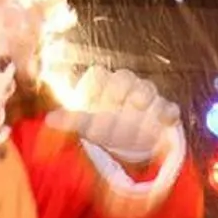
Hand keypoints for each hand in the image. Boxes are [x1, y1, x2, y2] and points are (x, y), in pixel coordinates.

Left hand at [50, 65, 180, 166]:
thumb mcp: (86, 126)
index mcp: (103, 85)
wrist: (130, 141)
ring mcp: (145, 97)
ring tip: (138, 105)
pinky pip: (168, 107)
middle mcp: (124, 87)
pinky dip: (168, 112)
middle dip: (122, 88)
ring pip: (147, 88)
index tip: (89, 101)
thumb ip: (72, 120)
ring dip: (144, 95)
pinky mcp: (162, 112)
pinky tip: (166, 118)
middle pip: (125, 78)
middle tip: (115, 99)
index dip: (94, 86)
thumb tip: (50, 119)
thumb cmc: (103, 126)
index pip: (98, 76)